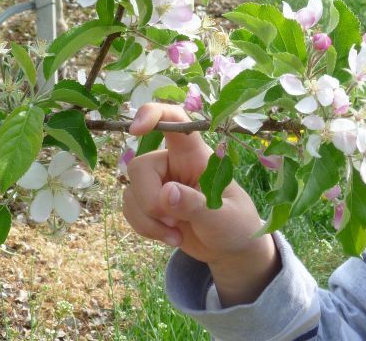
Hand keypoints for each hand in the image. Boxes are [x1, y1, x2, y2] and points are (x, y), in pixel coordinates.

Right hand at [121, 103, 280, 304]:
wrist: (230, 249)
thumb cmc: (235, 225)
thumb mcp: (223, 219)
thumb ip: (196, 206)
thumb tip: (167, 194)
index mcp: (197, 156)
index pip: (175, 121)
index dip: (154, 115)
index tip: (136, 129)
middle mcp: (174, 164)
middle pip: (140, 166)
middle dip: (149, 200)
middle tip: (173, 222)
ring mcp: (160, 184)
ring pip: (131, 191)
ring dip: (148, 220)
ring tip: (177, 235)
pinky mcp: (150, 204)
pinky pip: (130, 209)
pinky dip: (145, 228)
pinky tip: (170, 237)